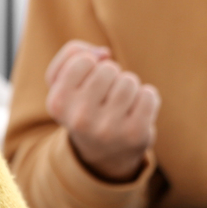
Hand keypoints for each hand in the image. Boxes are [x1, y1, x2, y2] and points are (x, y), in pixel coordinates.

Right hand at [45, 40, 159, 183]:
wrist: (103, 153)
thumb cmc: (83, 106)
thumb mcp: (63, 81)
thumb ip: (72, 54)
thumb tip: (104, 54)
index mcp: (57, 103)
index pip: (83, 60)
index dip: (90, 65)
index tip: (87, 84)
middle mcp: (80, 119)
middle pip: (108, 69)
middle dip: (111, 76)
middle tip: (106, 96)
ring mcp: (108, 129)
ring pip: (129, 81)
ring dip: (129, 87)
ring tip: (121, 104)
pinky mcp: (135, 134)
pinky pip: (149, 95)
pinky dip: (147, 98)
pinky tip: (136, 112)